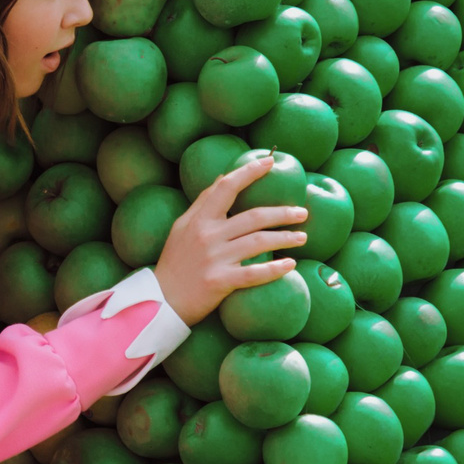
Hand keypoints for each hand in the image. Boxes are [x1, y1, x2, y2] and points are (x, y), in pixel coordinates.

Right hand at [154, 158, 311, 326]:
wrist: (161, 301)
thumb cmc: (174, 262)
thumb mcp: (182, 227)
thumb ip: (203, 202)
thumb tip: (223, 176)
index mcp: (198, 219)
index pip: (226, 187)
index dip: (249, 172)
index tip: (270, 162)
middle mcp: (207, 235)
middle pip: (253, 216)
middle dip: (282, 213)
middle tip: (302, 212)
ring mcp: (215, 259)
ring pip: (259, 242)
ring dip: (285, 238)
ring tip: (302, 237)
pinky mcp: (220, 282)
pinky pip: (254, 273)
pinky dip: (275, 269)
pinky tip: (290, 265)